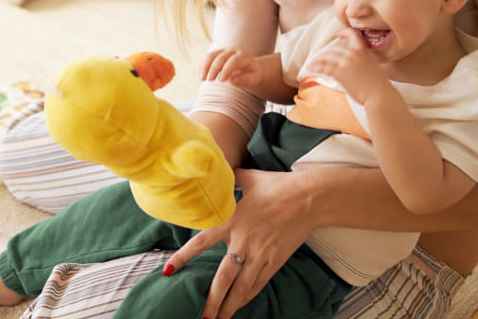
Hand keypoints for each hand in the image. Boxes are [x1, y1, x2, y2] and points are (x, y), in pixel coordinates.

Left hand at [162, 168, 319, 318]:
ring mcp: (261, 254)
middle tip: (201, 316)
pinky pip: (258, 284)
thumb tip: (218, 173)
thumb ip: (230, 179)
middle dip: (211, 300)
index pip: (201, 242)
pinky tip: (239, 306)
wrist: (310, 198)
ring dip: (228, 305)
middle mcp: (243, 241)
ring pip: (241, 287)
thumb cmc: (278, 185)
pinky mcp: (275, 261)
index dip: (183, 257)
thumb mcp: (249, 177)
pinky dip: (247, 297)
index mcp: (232, 220)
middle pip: (223, 278)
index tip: (168, 271)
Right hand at [201, 48, 261, 88]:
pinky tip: (201, 76)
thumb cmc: (252, 75)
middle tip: (209, 80)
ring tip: (202, 79)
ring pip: (212, 55)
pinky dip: (203, 66)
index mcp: (244, 56)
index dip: (226, 69)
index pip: (234, 61)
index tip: (221, 80)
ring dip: (205, 66)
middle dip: (214, 69)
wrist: (249, 67)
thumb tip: (232, 81)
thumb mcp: (253, 79)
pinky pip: (208, 57)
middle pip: (221, 57)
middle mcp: (233, 51)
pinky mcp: (217, 53)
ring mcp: (224, 51)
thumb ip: (245, 80)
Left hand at [303, 28, 390, 104]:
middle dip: (324, 54)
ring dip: (316, 61)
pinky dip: (316, 68)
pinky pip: (324, 68)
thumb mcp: (373, 66)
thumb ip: (363, 61)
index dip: (344, 33)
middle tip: (318, 59)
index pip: (352, 35)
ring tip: (310, 65)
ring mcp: (345, 63)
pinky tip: (311, 70)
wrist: (379, 94)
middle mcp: (353, 54)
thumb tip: (355, 63)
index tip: (338, 35)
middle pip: (333, 49)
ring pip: (326, 58)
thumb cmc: (378, 84)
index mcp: (362, 51)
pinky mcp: (340, 73)